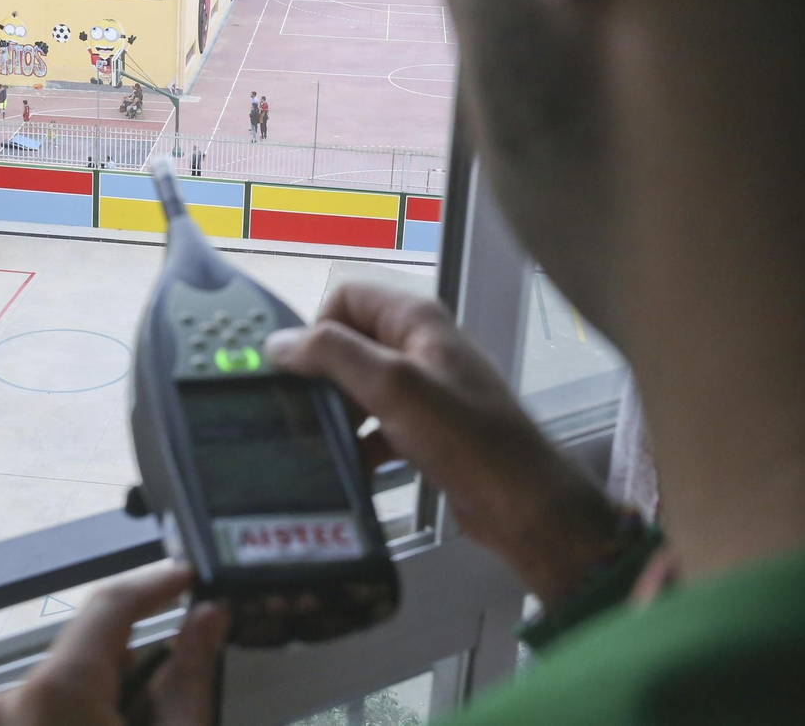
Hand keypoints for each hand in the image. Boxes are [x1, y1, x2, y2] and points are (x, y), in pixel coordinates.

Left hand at [0, 568, 227, 725]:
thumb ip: (190, 674)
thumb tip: (207, 618)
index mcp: (55, 691)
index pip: (112, 603)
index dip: (157, 583)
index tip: (188, 577)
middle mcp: (10, 703)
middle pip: (91, 652)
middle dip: (135, 666)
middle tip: (171, 709)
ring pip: (69, 686)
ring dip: (106, 700)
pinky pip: (44, 712)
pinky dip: (78, 720)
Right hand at [265, 283, 619, 606]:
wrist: (522, 505)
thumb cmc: (473, 441)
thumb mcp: (393, 387)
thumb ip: (334, 355)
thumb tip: (282, 343)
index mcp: (417, 321)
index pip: (345, 297)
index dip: (319, 330)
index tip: (302, 371)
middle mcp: (420, 347)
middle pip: (348, 344)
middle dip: (324, 378)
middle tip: (310, 411)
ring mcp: (424, 390)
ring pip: (359, 389)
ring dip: (340, 416)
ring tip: (330, 444)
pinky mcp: (425, 430)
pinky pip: (376, 427)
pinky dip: (361, 444)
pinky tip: (357, 467)